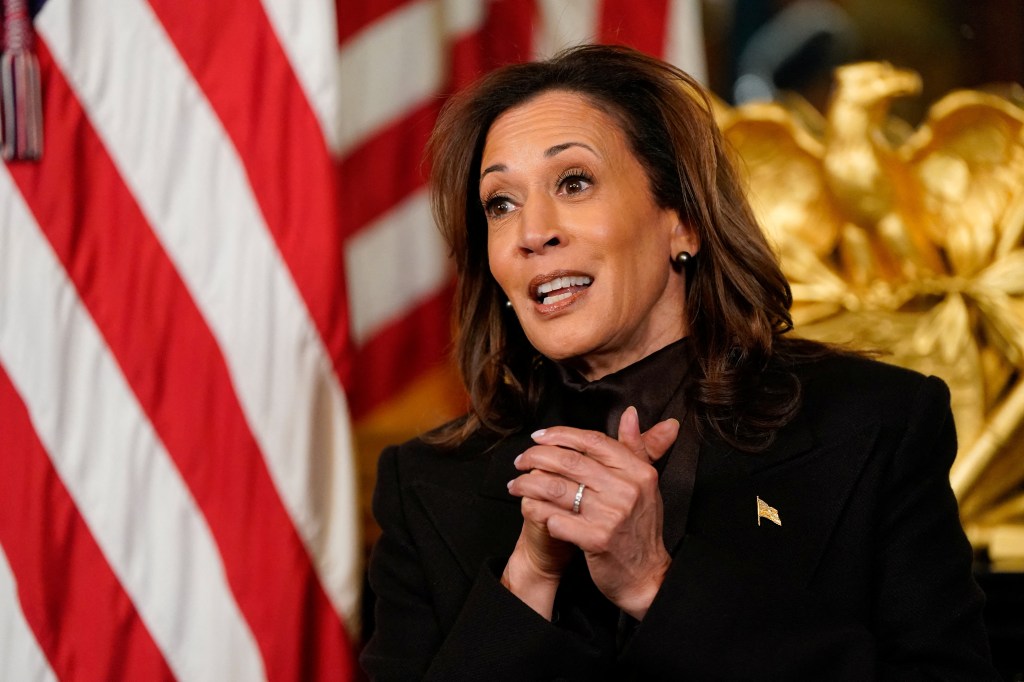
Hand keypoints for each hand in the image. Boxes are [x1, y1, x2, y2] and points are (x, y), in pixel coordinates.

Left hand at [507, 407, 678, 618]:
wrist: (647, 576)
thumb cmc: (640, 528)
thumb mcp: (646, 484)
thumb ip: (638, 446)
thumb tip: (631, 413)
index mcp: (638, 471)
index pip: (593, 441)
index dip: (560, 434)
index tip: (538, 436)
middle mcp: (627, 489)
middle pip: (569, 461)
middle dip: (536, 457)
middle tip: (520, 461)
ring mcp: (612, 515)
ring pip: (557, 488)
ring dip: (528, 484)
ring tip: (515, 485)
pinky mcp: (597, 540)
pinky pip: (556, 518)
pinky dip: (538, 512)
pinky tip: (529, 509)